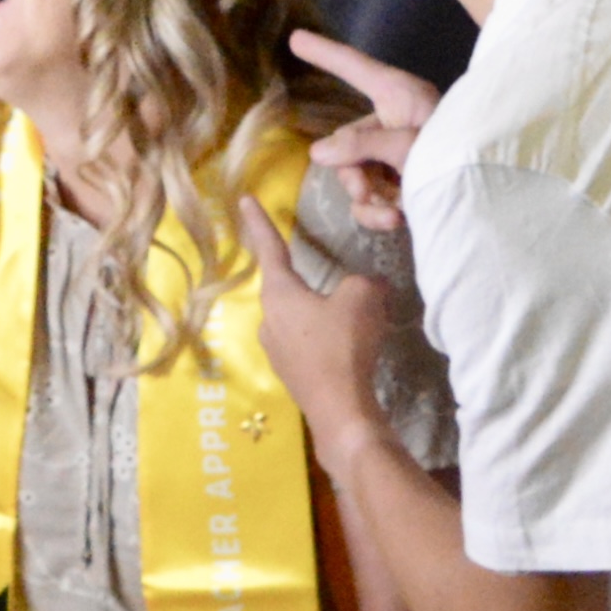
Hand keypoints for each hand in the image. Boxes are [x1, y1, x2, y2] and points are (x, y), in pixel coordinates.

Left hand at [235, 196, 394, 465]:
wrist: (341, 410)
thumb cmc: (344, 345)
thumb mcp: (362, 297)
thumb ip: (362, 281)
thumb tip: (366, 286)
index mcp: (279, 294)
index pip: (269, 248)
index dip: (259, 222)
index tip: (245, 200)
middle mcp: (268, 320)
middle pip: (286, 287)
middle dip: (306, 279)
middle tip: (333, 281)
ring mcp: (276, 350)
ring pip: (298, 317)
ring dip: (319, 313)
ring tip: (351, 320)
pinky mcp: (290, 373)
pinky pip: (305, 343)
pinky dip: (324, 338)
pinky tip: (346, 347)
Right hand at [287, 32, 439, 231]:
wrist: (489, 195)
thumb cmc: (456, 153)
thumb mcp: (409, 145)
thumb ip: (363, 145)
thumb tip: (317, 153)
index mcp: (397, 95)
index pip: (354, 67)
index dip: (325, 53)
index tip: (295, 38)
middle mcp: (392, 122)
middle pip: (348, 143)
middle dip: (353, 170)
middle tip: (366, 190)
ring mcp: (395, 156)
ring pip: (356, 176)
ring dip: (367, 198)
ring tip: (392, 211)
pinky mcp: (401, 186)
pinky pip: (371, 199)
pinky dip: (377, 212)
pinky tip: (397, 219)